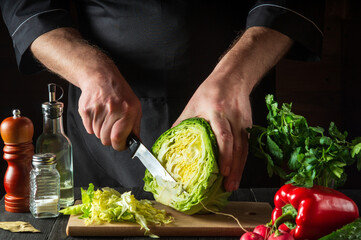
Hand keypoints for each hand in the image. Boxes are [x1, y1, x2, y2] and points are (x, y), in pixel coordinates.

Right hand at [30, 28, 141, 150]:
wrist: (101, 77)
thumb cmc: (120, 93)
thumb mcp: (135, 107)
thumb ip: (135, 127)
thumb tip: (137, 144)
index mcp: (126, 111)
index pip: (118, 138)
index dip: (119, 146)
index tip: (121, 145)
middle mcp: (111, 110)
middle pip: (106, 139)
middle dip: (110, 138)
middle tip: (113, 129)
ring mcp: (97, 110)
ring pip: (97, 135)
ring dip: (102, 131)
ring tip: (106, 118)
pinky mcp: (85, 110)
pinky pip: (89, 129)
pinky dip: (93, 127)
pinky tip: (99, 116)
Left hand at [174, 27, 292, 191]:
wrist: (233, 78)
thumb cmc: (210, 91)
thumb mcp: (193, 104)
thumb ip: (182, 123)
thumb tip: (170, 141)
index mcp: (216, 112)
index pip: (223, 135)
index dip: (224, 154)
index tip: (221, 170)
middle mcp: (232, 118)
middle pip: (237, 146)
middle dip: (233, 167)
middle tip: (228, 185)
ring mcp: (243, 122)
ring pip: (244, 148)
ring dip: (239, 168)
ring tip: (233, 184)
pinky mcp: (249, 125)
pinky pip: (247, 145)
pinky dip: (242, 160)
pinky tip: (237, 172)